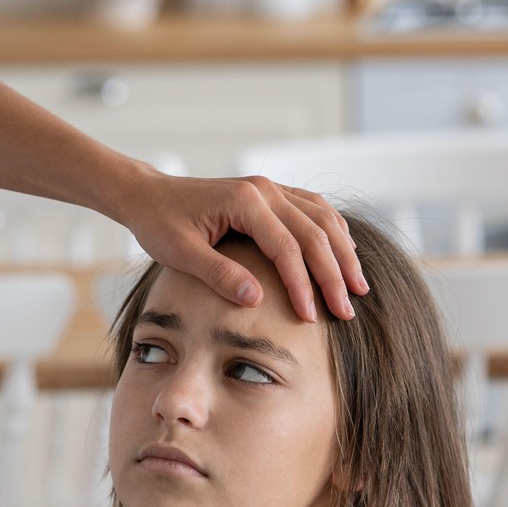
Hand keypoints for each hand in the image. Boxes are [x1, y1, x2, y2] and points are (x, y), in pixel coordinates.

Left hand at [119, 170, 368, 321]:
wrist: (148, 195)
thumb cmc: (159, 223)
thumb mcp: (181, 253)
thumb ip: (219, 274)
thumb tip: (256, 300)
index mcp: (245, 201)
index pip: (287, 248)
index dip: (303, 285)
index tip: (311, 318)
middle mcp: (265, 189)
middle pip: (315, 233)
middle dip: (335, 275)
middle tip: (347, 312)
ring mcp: (271, 188)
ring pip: (323, 219)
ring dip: (344, 253)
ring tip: (358, 287)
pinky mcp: (271, 194)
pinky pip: (314, 210)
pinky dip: (334, 232)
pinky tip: (346, 253)